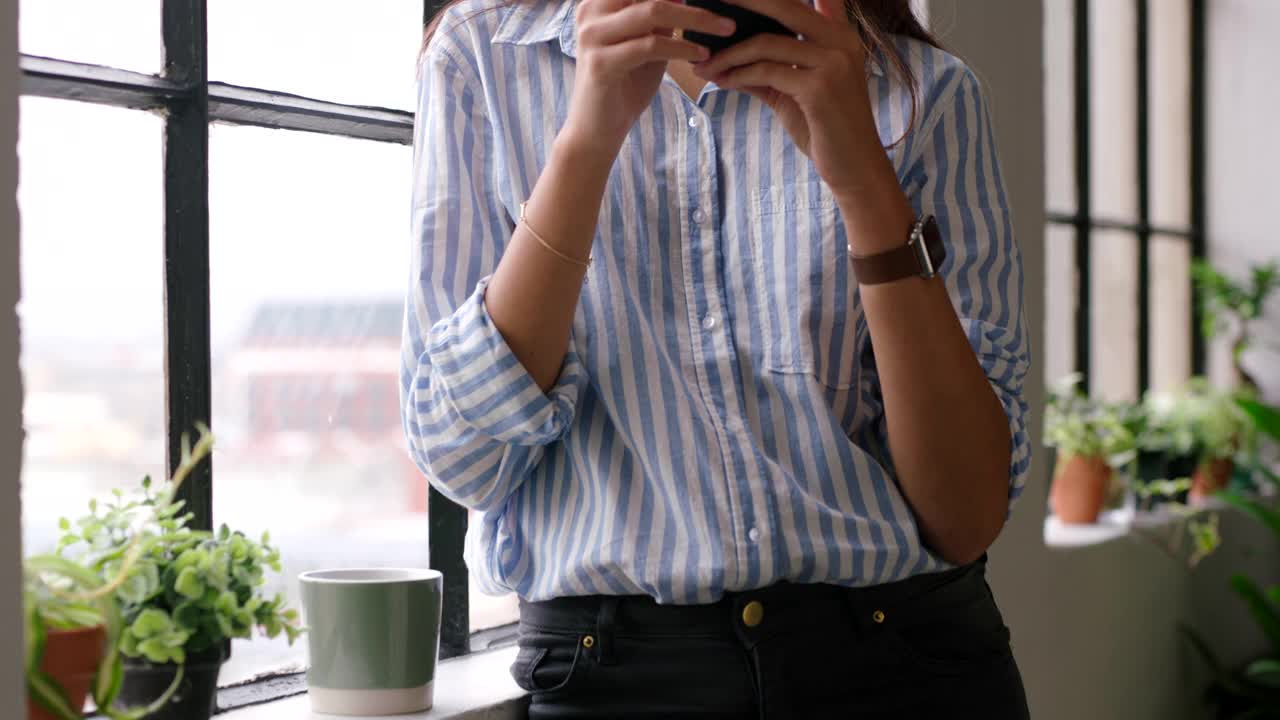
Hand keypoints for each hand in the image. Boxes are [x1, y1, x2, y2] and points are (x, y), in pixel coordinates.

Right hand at [562, 0, 735, 153]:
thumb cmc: (624, 85)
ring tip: (724, 29)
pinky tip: (701, 55)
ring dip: (696, 19)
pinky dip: (682, 48)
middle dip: (692, 0)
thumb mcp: (646, 44)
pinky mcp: (600, 62)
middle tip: (726, 12)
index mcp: (599, 3)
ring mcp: (592, 36)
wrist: (596, 131)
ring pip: (654, 12)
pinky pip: (650, 45)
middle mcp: (590, 12)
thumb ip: (660, 17)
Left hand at [690, 0, 885, 194]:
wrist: (854, 166)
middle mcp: (840, 41)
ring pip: (766, 43)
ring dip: (728, 55)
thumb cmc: (824, 128)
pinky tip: (722, 81)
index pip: (800, 0)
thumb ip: (770, 68)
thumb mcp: (795, 92)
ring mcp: (832, 62)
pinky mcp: (819, 87)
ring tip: (704, 64)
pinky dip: (738, 75)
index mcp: (839, 35)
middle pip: (782, 5)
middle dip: (741, 2)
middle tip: (706, 8)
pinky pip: (766, 72)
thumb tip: (727, 57)